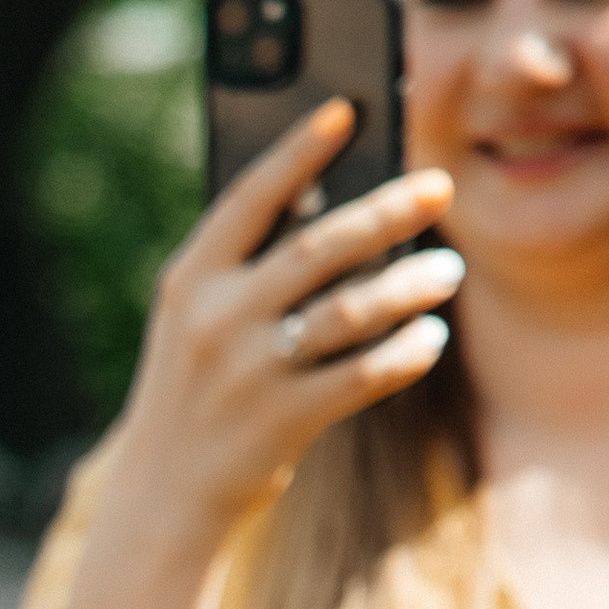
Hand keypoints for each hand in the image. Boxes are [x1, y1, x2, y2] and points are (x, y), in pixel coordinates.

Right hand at [101, 101, 461, 564]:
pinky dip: (405, 353)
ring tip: (446, 274)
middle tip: (440, 188)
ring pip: (351, 310)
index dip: (300, 151)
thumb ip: (248, 266)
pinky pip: (363, 375)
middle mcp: (216, 320)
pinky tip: (429, 337)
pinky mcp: (282, 422)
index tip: (348, 111)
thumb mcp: (196, 321)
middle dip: (388, 211)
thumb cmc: (195, 392)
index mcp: (190, 281)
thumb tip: (337, 202)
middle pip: (320, 246)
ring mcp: (249, 373)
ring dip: (410, 285)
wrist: (162, 497)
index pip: (251, 197)